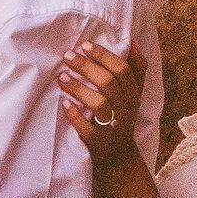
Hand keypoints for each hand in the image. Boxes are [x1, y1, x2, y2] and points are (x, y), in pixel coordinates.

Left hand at [56, 41, 144, 160]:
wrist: (119, 155)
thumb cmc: (121, 116)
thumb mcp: (133, 94)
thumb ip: (135, 69)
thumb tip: (131, 42)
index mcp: (134, 93)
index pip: (124, 70)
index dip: (105, 56)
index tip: (85, 45)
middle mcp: (126, 108)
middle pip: (109, 83)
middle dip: (87, 67)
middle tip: (68, 55)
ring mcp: (113, 125)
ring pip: (99, 103)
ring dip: (79, 88)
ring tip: (61, 77)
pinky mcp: (98, 140)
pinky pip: (87, 128)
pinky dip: (75, 115)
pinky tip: (64, 103)